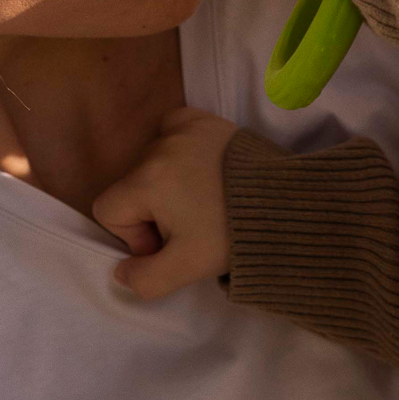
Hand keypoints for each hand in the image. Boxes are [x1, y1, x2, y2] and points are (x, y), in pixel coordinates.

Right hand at [92, 106, 239, 298]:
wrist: (289, 203)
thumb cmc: (234, 234)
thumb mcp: (187, 267)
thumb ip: (145, 278)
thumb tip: (122, 271)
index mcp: (147, 181)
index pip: (108, 210)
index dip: (134, 235)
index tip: (170, 243)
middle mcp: (159, 148)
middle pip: (131, 188)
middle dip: (152, 212)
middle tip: (193, 227)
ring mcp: (182, 130)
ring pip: (151, 163)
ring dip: (168, 184)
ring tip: (204, 200)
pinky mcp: (204, 121)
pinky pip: (172, 131)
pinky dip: (178, 149)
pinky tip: (201, 170)